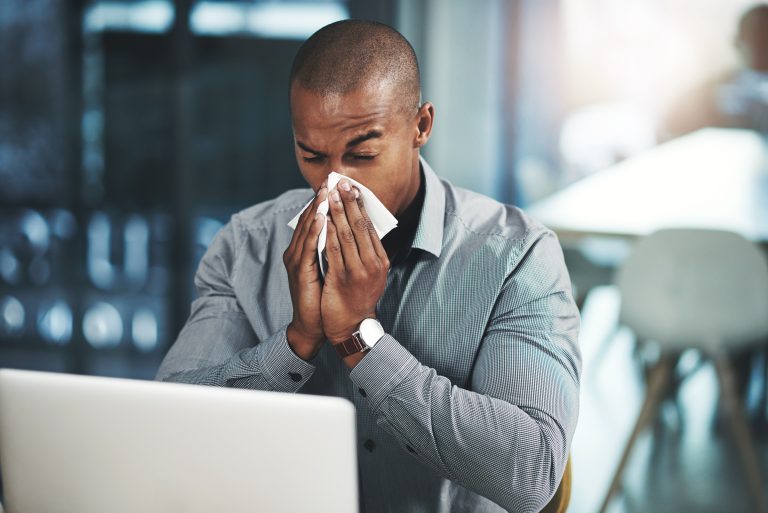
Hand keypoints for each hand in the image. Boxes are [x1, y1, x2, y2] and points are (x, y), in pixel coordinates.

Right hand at [283, 184, 327, 359]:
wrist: (313, 324)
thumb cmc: (322, 297)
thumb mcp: (328, 267)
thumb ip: (332, 249)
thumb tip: (344, 231)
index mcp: (303, 250)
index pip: (312, 220)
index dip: (322, 202)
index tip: (334, 184)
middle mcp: (296, 252)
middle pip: (307, 220)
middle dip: (319, 199)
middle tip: (330, 180)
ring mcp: (296, 261)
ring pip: (306, 229)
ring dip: (316, 209)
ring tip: (326, 192)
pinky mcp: (299, 271)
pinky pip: (308, 247)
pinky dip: (314, 230)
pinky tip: (321, 217)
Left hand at [322, 180, 389, 344]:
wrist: (351, 326)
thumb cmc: (358, 297)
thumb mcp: (369, 273)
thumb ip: (365, 252)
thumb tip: (358, 227)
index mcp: (380, 260)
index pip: (370, 226)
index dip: (360, 205)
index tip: (353, 187)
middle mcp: (373, 263)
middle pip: (360, 225)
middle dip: (349, 202)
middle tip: (342, 182)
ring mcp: (358, 270)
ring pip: (346, 234)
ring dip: (337, 212)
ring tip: (330, 194)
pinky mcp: (342, 277)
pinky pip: (333, 249)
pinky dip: (327, 232)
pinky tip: (322, 219)